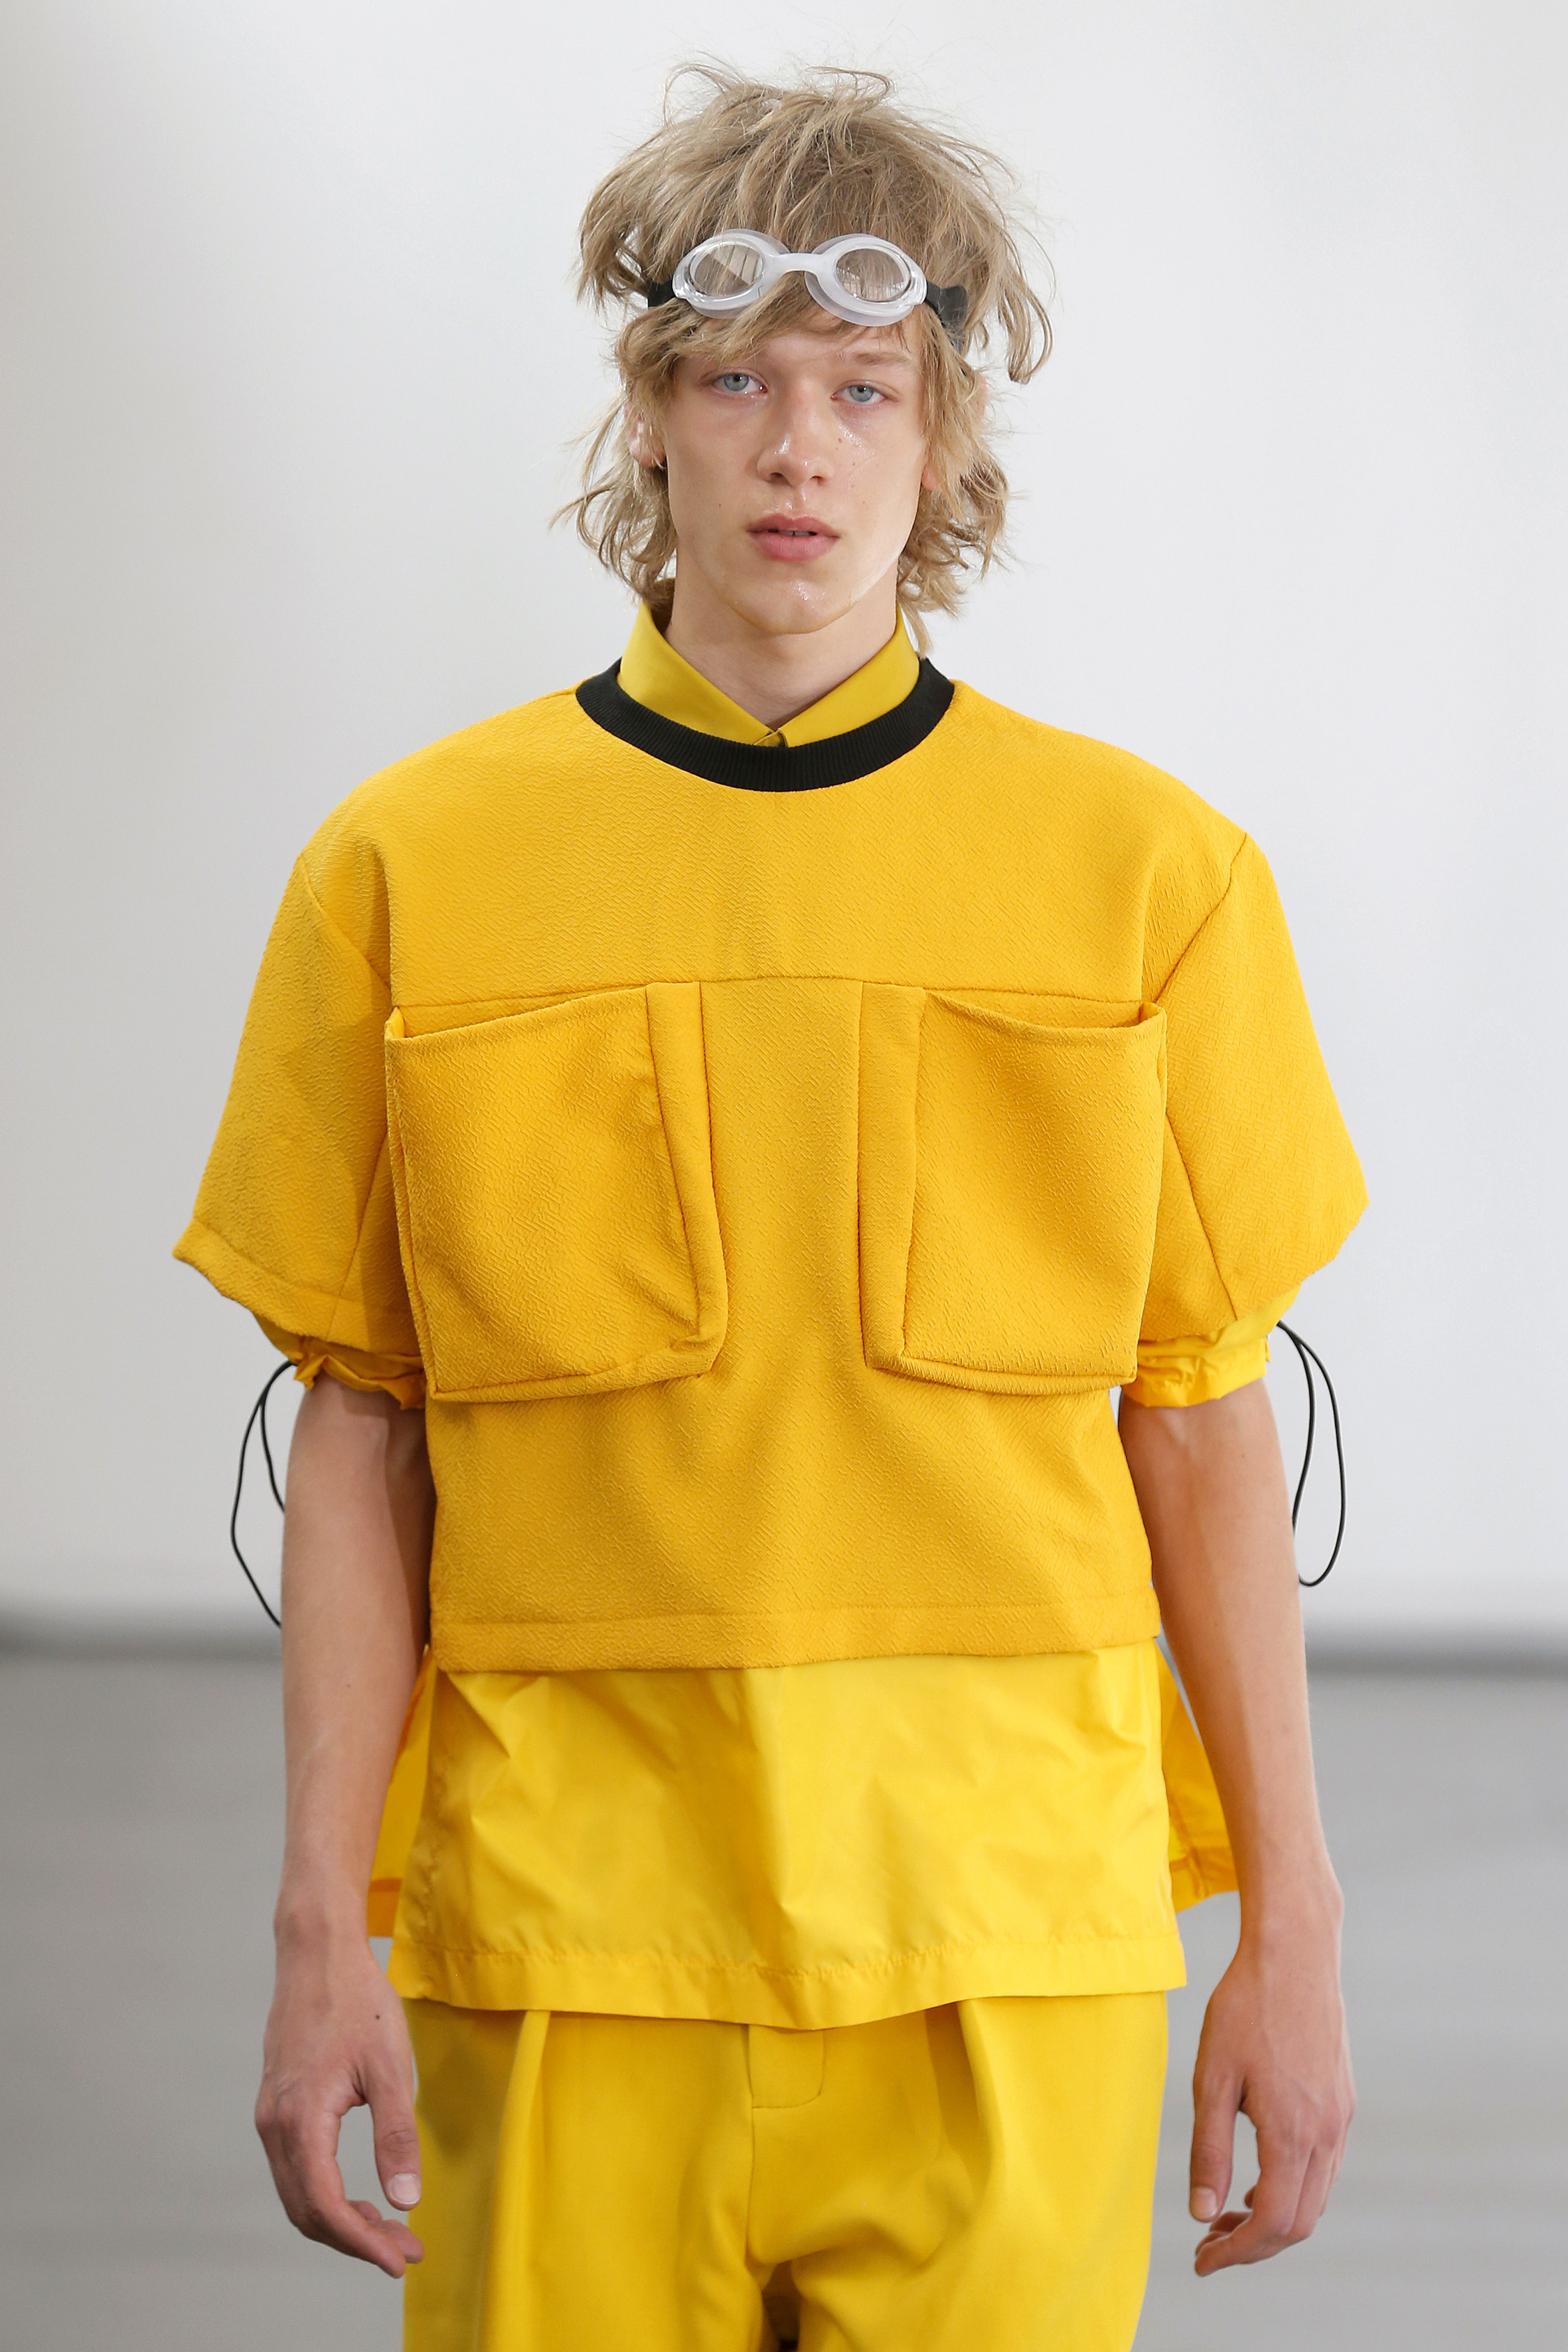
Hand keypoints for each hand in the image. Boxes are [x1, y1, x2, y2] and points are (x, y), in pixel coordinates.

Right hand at [255, 1925, 424, 2276]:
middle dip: (355, 2239)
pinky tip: (361, 2196)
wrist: (317, 1954)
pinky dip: (325, 2194)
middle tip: (403, 2250)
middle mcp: (275, 2125)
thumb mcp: (389, 2066)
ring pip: (298, 2194)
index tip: (399, 2259)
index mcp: (301, 2120)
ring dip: (340, 2221)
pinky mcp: (276, 2106)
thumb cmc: (357, 2001)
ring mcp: (270, 2116)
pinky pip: (295, 2170)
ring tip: (389, 2230)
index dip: (362, 2243)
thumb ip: (396, 2135)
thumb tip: (405, 2199)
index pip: (325, 2207)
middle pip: (307, 2211)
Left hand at [1188, 1903, 1353, 2273]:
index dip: (1237, 2253)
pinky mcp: (1341, 2100)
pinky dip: (1291, 2186)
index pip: (1274, 2223)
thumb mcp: (1212, 2077)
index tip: (1202, 2260)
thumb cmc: (1245, 2007)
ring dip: (1273, 2217)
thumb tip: (1201, 2212)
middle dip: (1254, 2244)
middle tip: (1208, 2242)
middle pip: (1300, 2222)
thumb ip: (1209, 2149)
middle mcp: (1327, 2132)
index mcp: (1294, 2131)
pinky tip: (1257, 2173)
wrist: (1295, 1952)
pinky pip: (1322, 2166)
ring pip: (1314, 2197)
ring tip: (1225, 2211)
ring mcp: (1340, 2117)